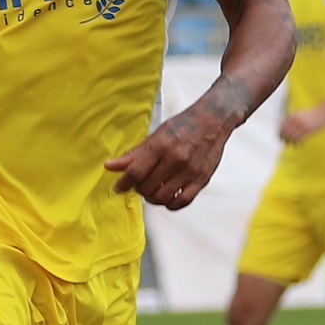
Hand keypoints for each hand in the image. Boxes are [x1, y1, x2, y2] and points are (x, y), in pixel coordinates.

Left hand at [106, 104, 233, 209]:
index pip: (136, 172)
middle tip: (140, 183)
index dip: (124, 183)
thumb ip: (134, 154)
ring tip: (153, 190)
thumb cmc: (184, 125)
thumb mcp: (156, 135)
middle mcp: (176, 159)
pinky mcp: (202, 180)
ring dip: (153, 198)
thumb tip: (111, 166)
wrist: (213, 120)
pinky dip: (171, 204)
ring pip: (163, 197)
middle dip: (139, 188)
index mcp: (161, 145)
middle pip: (148, 187)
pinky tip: (168, 197)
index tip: (119, 187)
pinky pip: (182, 202)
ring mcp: (190, 171)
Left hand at [277, 102, 324, 143]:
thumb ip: (294, 119)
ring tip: (294, 144)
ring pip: (291, 137)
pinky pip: (299, 139)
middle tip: (287, 142)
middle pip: (285, 132)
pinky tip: (300, 144)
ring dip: (291, 142)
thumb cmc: (314, 113)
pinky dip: (298, 143)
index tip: (282, 137)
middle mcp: (296, 120)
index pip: (281, 126)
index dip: (280, 133)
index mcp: (293, 115)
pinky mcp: (308, 130)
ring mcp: (302, 125)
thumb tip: (286, 127)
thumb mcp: (301, 113)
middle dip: (284, 138)